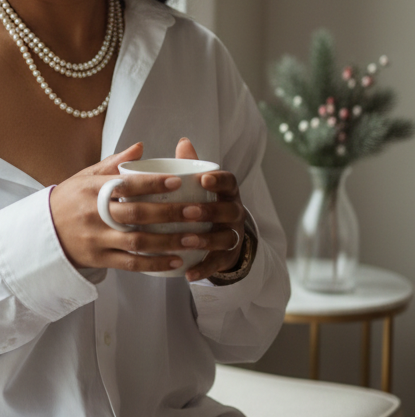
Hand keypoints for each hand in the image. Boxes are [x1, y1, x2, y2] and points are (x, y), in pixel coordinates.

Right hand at [49, 141, 203, 274]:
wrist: (43, 234)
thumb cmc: (69, 200)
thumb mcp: (85, 177)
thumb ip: (113, 164)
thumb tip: (140, 147)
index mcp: (92, 190)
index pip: (126, 185)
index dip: (152, 183)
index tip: (177, 182)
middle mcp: (94, 215)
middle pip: (137, 215)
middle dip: (169, 214)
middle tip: (195, 211)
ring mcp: (97, 239)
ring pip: (137, 242)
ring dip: (168, 241)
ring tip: (193, 238)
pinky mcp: (100, 259)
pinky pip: (131, 264)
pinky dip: (154, 263)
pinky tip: (175, 260)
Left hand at [173, 138, 245, 281]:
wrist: (223, 238)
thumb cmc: (206, 203)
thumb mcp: (201, 186)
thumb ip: (192, 166)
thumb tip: (183, 142)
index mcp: (227, 193)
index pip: (230, 182)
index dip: (219, 181)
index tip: (204, 179)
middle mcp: (234, 213)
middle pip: (229, 211)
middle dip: (210, 211)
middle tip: (188, 212)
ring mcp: (232, 235)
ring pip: (225, 238)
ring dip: (206, 240)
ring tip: (186, 241)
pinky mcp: (226, 257)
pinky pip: (217, 263)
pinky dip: (203, 269)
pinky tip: (188, 274)